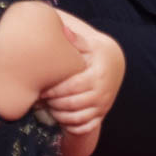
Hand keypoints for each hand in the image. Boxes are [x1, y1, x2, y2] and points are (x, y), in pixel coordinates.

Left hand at [36, 11, 124, 134]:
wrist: (115, 65)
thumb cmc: (96, 53)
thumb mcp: (89, 44)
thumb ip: (76, 39)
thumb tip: (62, 28)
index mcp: (97, 75)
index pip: (73, 87)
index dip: (55, 91)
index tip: (41, 90)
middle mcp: (102, 93)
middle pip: (73, 104)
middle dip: (54, 104)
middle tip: (40, 100)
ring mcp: (102, 106)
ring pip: (78, 117)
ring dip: (60, 116)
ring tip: (48, 108)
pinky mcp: (101, 115)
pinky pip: (85, 126)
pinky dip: (72, 126)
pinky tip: (60, 118)